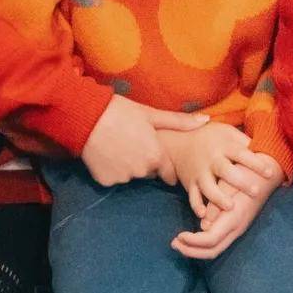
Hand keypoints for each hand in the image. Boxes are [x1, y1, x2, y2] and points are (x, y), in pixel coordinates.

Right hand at [81, 96, 207, 186]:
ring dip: (128, 165)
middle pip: (149, 172)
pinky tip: (106, 153)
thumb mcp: (151, 114)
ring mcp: (123, 178)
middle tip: (133, 143)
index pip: (169, 173)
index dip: (164, 165)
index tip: (156, 155)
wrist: (86, 116)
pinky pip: (114, 178)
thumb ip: (179, 122)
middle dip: (145, 161)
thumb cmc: (121, 112)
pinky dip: (111, 169)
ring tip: (118, 145)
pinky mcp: (105, 181)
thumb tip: (206, 120)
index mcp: (156, 156)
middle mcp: (142, 171)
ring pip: (131, 175)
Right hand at [163, 123, 270, 215]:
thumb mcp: (228, 133)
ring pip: (208, 186)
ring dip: (218, 197)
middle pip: (226, 171)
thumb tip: (268, 148)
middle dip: (240, 182)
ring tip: (230, 207)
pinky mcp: (190, 183)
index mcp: (225, 146)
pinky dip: (196, 205)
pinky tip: (203, 215)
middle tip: (256, 192)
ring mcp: (200, 172)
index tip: (270, 173)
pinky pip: (192, 195)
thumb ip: (245, 142)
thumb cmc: (212, 138)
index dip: (256, 163)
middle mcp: (212, 160)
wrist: (180, 141)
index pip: (242, 154)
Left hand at [171, 160, 281, 261]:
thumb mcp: (231, 185)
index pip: (210, 240)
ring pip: (216, 248)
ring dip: (196, 248)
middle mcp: (237, 227)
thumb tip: (205, 225)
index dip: (192, 242)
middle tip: (173, 243)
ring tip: (179, 242)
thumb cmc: (247, 173)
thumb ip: (217, 205)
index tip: (177, 236)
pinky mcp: (236, 223)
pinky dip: (204, 242)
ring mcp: (238, 227)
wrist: (268, 170)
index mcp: (234, 218)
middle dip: (191, 250)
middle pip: (212, 250)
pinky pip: (219, 240)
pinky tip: (194, 235)